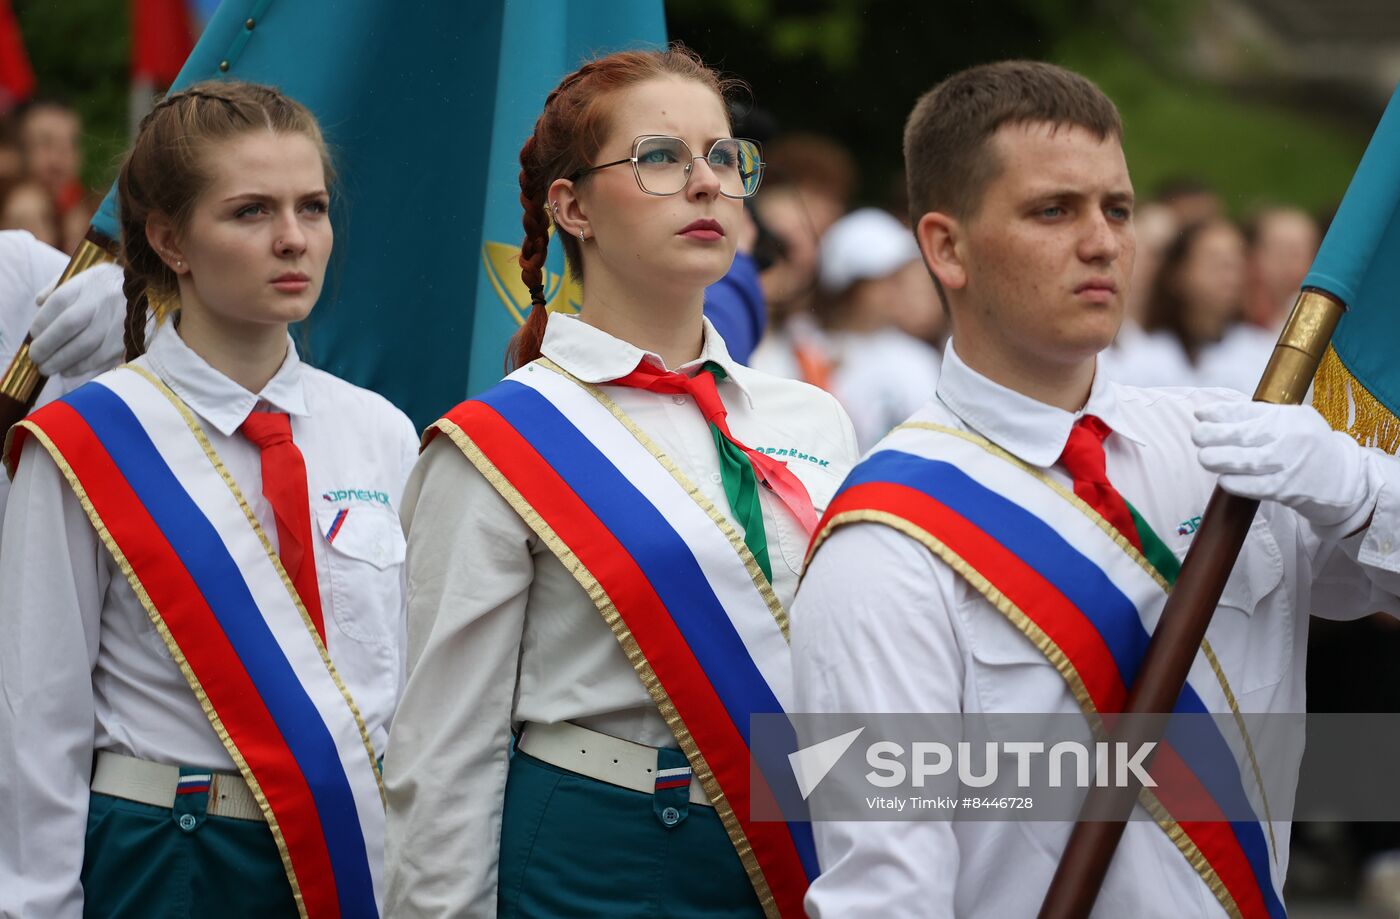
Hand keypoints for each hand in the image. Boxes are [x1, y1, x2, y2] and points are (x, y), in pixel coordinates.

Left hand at [28, 262, 127, 376]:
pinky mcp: (130, 340)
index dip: (42, 322)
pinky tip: (69, 371)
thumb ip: (59, 287)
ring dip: (63, 361)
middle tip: (35, 358)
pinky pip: (104, 358)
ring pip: (86, 346)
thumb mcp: (85, 276)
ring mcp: (119, 321)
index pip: (59, 302)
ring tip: (48, 368)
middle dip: (48, 346)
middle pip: (69, 325)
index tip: (34, 335)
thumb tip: (39, 303)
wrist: (151, 291)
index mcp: (91, 282)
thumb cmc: (108, 286)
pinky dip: (83, 368)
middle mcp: (105, 300)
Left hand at [1193, 399, 1376, 533]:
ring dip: (1218, 460)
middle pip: (1243, 436)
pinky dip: (1234, 483)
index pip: (1248, 412)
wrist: (1343, 479)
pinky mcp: (1285, 490)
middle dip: (1213, 435)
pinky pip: (1253, 487)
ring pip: (1245, 462)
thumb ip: (1257, 416)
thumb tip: (1209, 413)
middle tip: (1197, 436)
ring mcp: (1289, 466)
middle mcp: (1290, 439)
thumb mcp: (1291, 420)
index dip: (1219, 413)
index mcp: (1289, 418)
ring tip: (1203, 457)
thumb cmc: (1308, 445)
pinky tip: (1222, 478)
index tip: (1200, 413)